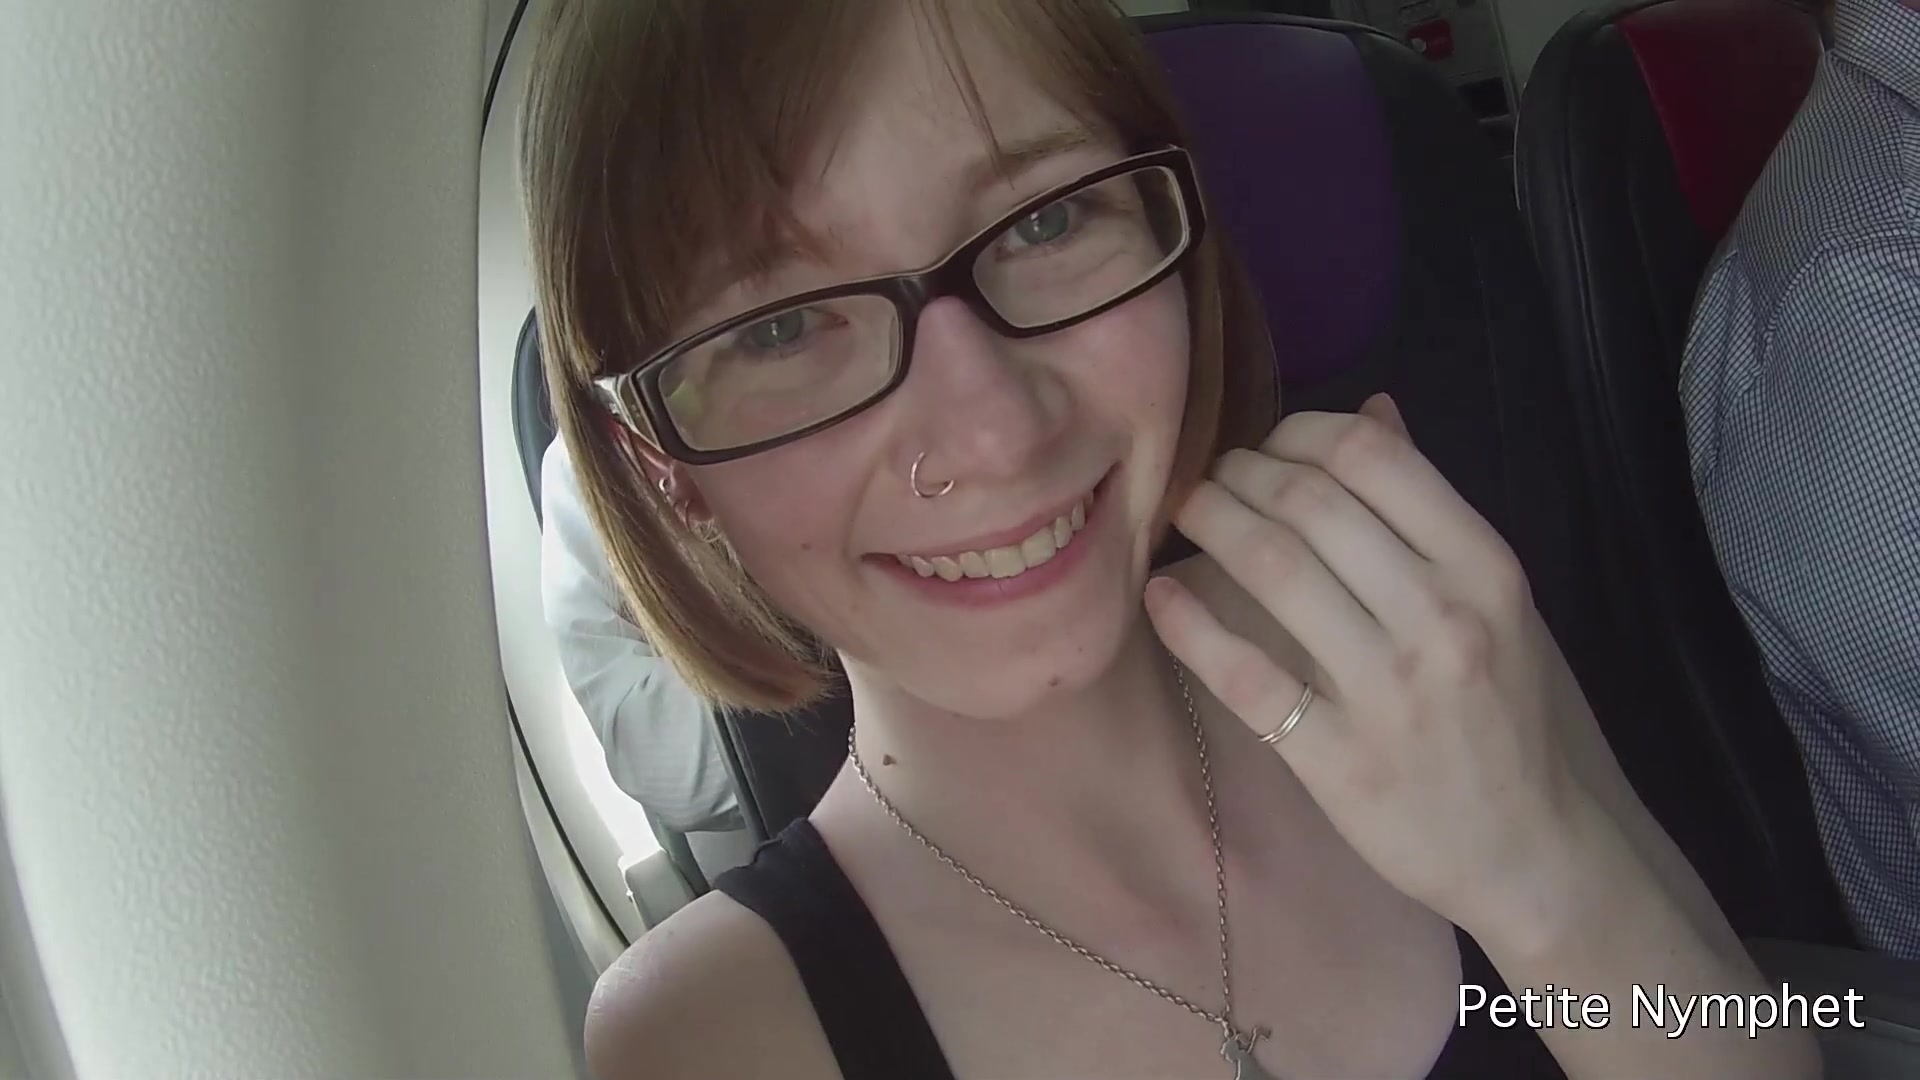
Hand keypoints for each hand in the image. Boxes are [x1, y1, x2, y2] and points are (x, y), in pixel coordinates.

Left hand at [1145, 395, 1603, 932]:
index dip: (1296, 431)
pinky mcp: (1338, 759)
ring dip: (1210, 524)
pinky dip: (1190, 625)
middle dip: (1240, 472)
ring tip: (1186, 514)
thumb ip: (1432, 510)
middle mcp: (1439, 616)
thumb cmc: (1517, 716)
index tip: (1264, 444)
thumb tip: (1373, 412)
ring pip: (1272, 570)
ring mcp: (1387, 690)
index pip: (1371, 455)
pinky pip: (1245, 675)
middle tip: (1211, 477)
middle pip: (1309, 500)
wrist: (1540, 851)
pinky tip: (1161, 596)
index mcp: (1485, 566)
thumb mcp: (1499, 601)